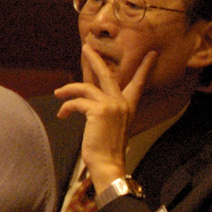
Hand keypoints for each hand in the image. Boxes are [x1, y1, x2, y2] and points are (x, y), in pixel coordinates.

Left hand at [53, 46, 154, 187]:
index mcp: (128, 107)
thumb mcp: (108, 125)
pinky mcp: (98, 111)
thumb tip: (85, 98)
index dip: (145, 68)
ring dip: (69, 89)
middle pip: (108, 74)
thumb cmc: (107, 149)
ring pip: (86, 87)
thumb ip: (102, 109)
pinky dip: (66, 107)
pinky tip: (62, 115)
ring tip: (58, 93)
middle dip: (95, 59)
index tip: (152, 54)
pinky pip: (76, 102)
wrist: (108, 164)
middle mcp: (122, 103)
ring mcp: (112, 106)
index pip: (138, 83)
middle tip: (86, 47)